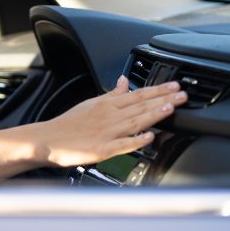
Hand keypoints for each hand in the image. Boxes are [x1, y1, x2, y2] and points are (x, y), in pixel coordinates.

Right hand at [31, 76, 186, 166]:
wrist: (47, 139)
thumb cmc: (68, 124)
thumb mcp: (90, 103)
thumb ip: (111, 94)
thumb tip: (124, 81)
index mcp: (106, 105)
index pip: (137, 95)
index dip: (158, 90)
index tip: (174, 86)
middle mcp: (108, 116)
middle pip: (140, 106)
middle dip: (163, 100)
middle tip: (182, 94)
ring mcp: (106, 133)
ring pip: (134, 122)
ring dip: (153, 115)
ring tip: (170, 108)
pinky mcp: (101, 150)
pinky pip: (121, 145)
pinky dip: (135, 141)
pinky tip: (148, 137)